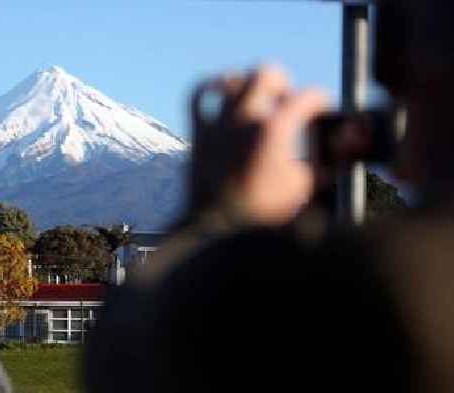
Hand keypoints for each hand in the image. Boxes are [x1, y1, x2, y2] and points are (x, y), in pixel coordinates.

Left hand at [190, 65, 329, 225]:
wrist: (217, 229)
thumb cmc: (262, 213)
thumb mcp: (303, 186)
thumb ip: (327, 160)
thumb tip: (346, 141)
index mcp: (273, 130)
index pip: (307, 97)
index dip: (320, 101)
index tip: (321, 109)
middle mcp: (244, 119)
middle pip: (267, 74)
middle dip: (283, 83)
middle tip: (288, 102)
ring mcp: (218, 123)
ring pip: (233, 80)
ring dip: (250, 85)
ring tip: (258, 99)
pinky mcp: (198, 132)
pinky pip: (198, 94)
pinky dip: (211, 86)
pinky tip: (222, 89)